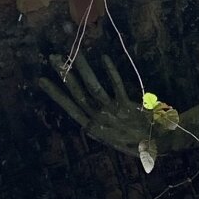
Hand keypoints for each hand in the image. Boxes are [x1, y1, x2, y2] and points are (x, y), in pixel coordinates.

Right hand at [38, 53, 158, 154]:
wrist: (156, 145)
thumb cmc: (133, 141)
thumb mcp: (110, 138)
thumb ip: (97, 126)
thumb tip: (85, 119)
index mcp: (93, 127)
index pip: (70, 107)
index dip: (56, 93)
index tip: (41, 79)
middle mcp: (99, 119)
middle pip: (78, 93)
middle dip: (65, 74)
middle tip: (53, 57)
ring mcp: (112, 112)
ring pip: (93, 87)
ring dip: (82, 68)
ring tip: (74, 52)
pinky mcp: (127, 106)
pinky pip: (117, 86)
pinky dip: (110, 71)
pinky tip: (104, 58)